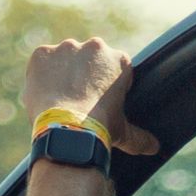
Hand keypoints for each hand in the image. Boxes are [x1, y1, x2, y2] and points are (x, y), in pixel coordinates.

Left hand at [22, 39, 160, 155]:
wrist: (67, 129)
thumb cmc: (99, 130)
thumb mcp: (123, 133)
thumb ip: (139, 137)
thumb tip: (155, 148)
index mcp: (119, 60)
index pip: (111, 67)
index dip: (102, 84)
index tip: (95, 100)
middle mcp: (95, 47)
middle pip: (87, 59)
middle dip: (82, 76)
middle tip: (75, 100)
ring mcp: (67, 48)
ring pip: (63, 58)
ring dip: (61, 73)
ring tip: (57, 99)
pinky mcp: (42, 54)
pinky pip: (40, 61)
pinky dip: (40, 74)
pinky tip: (43, 93)